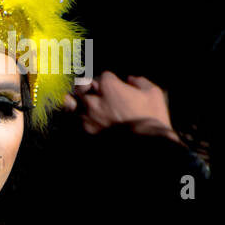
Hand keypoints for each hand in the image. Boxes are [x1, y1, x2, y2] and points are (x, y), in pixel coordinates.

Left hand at [63, 72, 178, 141]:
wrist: (148, 148)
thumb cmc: (152, 119)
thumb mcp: (153, 94)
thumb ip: (140, 82)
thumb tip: (131, 80)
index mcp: (109, 87)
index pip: (104, 76)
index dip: (111, 82)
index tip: (116, 88)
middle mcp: (93, 100)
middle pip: (81, 86)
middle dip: (88, 87)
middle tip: (96, 93)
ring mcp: (87, 118)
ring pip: (70, 103)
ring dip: (76, 102)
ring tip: (83, 105)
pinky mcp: (85, 134)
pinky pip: (72, 123)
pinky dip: (74, 119)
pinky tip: (79, 120)